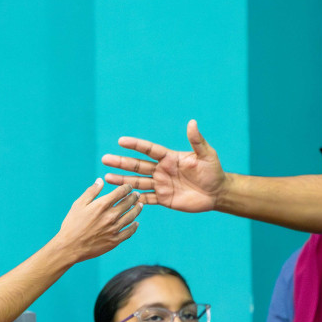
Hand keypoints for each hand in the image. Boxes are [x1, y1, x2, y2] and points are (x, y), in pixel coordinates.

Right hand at [52, 180, 142, 264]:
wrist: (70, 247)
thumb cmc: (72, 224)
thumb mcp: (78, 205)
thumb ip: (91, 192)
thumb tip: (100, 181)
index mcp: (102, 205)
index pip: (120, 192)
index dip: (126, 188)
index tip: (128, 187)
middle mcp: (111, 216)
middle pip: (128, 203)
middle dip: (134, 197)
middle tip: (137, 195)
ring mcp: (114, 229)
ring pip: (131, 216)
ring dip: (137, 210)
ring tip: (140, 205)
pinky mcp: (115, 240)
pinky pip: (129, 232)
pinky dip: (134, 226)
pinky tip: (136, 223)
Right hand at [102, 119, 225, 212]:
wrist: (217, 192)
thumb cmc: (213, 171)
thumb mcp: (206, 154)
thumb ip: (197, 141)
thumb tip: (192, 122)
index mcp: (169, 158)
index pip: (149, 150)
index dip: (136, 145)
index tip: (121, 141)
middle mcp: (162, 170)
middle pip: (137, 165)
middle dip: (121, 162)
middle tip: (105, 159)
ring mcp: (161, 185)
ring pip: (137, 182)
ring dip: (122, 180)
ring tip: (106, 177)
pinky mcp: (164, 199)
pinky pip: (146, 199)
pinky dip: (134, 199)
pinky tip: (121, 197)